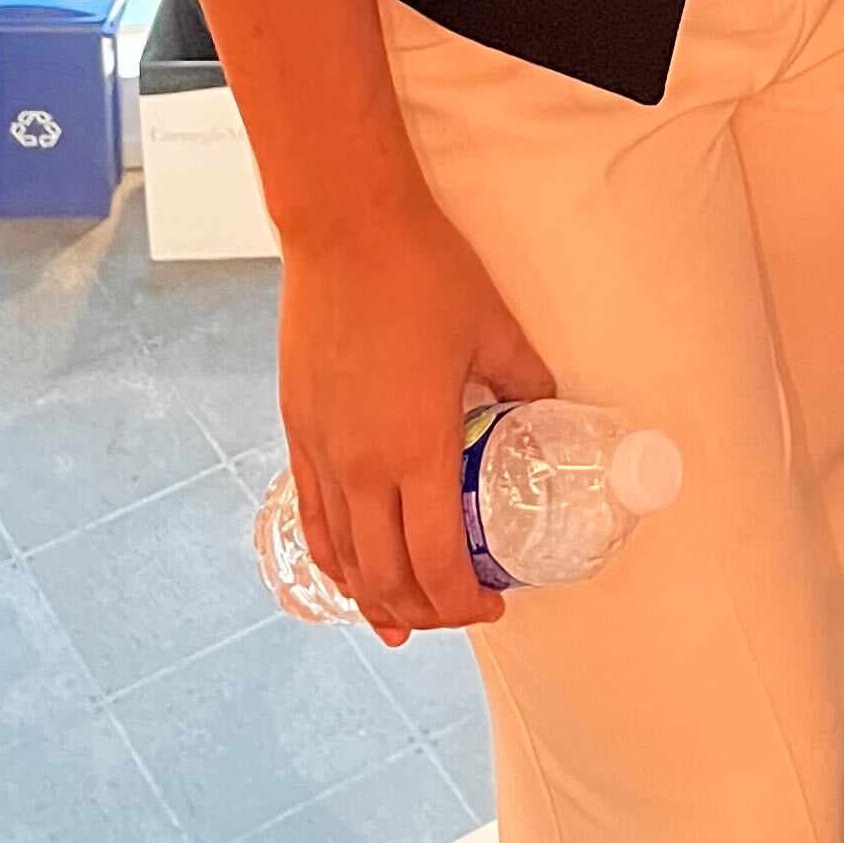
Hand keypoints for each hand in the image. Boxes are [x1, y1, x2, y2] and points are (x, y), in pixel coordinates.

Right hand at [275, 190, 552, 643]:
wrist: (345, 228)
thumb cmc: (422, 272)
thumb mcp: (494, 330)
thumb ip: (525, 380)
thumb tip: (547, 409)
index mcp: (417, 450)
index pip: (437, 564)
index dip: (465, 603)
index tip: (493, 605)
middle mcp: (361, 466)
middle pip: (387, 577)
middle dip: (427, 612)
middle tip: (459, 611)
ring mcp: (321, 450)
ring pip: (342, 556)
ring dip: (374, 596)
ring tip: (404, 614)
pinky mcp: (296, 428)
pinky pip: (311, 515)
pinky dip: (331, 557)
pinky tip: (347, 571)